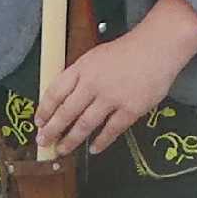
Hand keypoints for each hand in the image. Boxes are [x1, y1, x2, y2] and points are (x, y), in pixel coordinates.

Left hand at [36, 0, 196, 155]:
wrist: (158, 47)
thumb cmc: (127, 51)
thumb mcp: (95, 56)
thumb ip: (79, 76)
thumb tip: (63, 99)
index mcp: (82, 68)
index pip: (55, 92)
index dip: (44, 110)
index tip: (38, 122)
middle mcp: (93, 84)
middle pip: (66, 112)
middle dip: (52, 130)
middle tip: (43, 142)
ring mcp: (112, 98)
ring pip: (85, 124)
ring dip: (71, 140)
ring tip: (62, 149)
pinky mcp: (130, 110)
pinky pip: (111, 130)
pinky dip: (101, 141)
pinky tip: (94, 148)